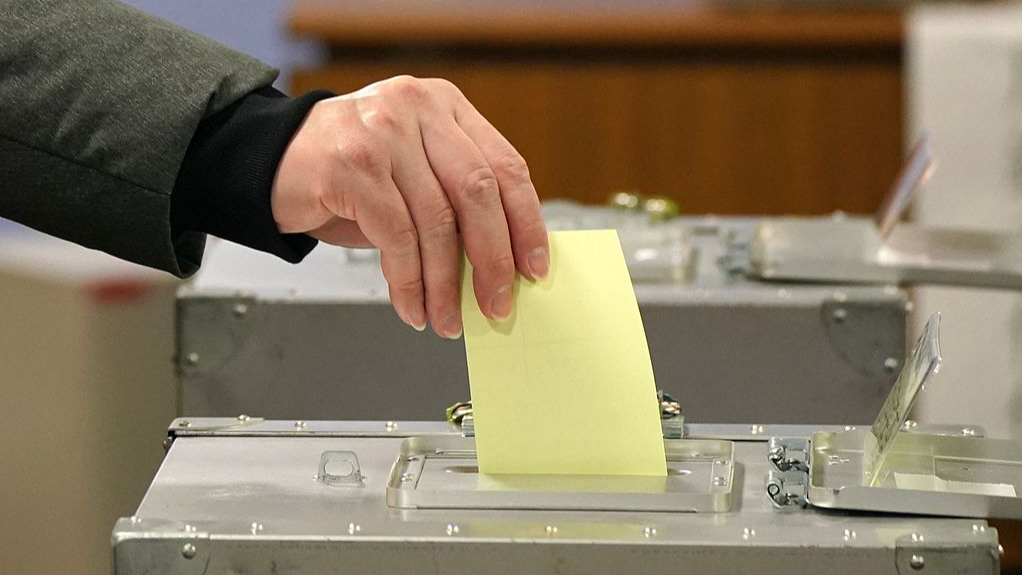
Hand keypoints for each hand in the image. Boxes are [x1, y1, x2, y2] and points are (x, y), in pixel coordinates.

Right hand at [271, 76, 548, 337]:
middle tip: (497, 303)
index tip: (534, 266)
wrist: (266, 160)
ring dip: (445, 284)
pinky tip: (412, 306)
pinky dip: (408, 282)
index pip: (504, 165)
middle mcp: (416, 109)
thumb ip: (454, 200)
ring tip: (446, 318)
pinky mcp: (351, 165)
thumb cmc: (347, 172)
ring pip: (436, 222)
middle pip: (478, 192)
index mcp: (444, 106)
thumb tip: (498, 264)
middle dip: (493, 259)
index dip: (526, 222)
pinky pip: (396, 238)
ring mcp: (382, 131)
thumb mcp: (411, 172)